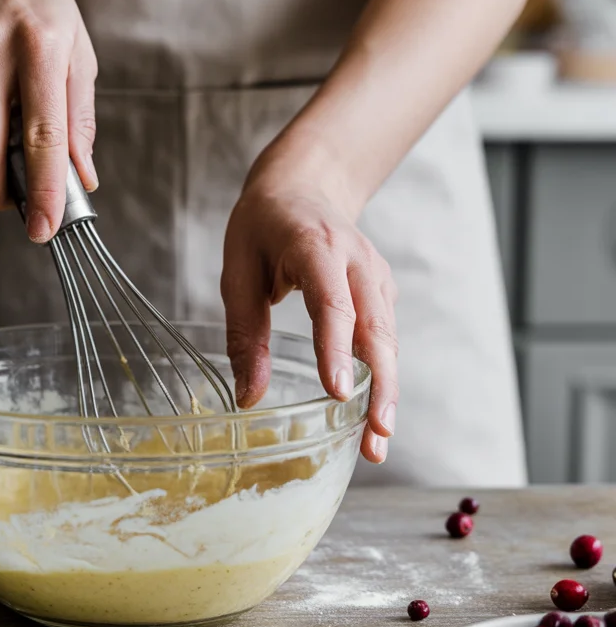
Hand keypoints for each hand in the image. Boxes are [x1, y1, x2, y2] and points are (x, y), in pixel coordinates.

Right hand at [0, 0, 96, 238]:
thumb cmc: (45, 17)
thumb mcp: (78, 55)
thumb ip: (80, 119)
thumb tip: (82, 179)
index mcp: (40, 44)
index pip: (42, 134)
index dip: (44, 189)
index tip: (46, 228)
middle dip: (2, 196)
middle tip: (21, 211)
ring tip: (13, 145)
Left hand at [222, 147, 397, 462]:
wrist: (305, 185)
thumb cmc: (262, 228)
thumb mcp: (237, 272)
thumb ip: (244, 334)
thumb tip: (248, 397)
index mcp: (315, 247)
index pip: (331, 303)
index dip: (337, 349)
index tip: (338, 394)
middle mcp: (356, 261)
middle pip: (376, 329)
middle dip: (379, 387)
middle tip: (375, 436)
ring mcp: (375, 276)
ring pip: (389, 339)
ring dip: (387, 391)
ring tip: (376, 442)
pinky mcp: (382, 291)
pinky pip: (386, 337)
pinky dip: (383, 376)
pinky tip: (373, 415)